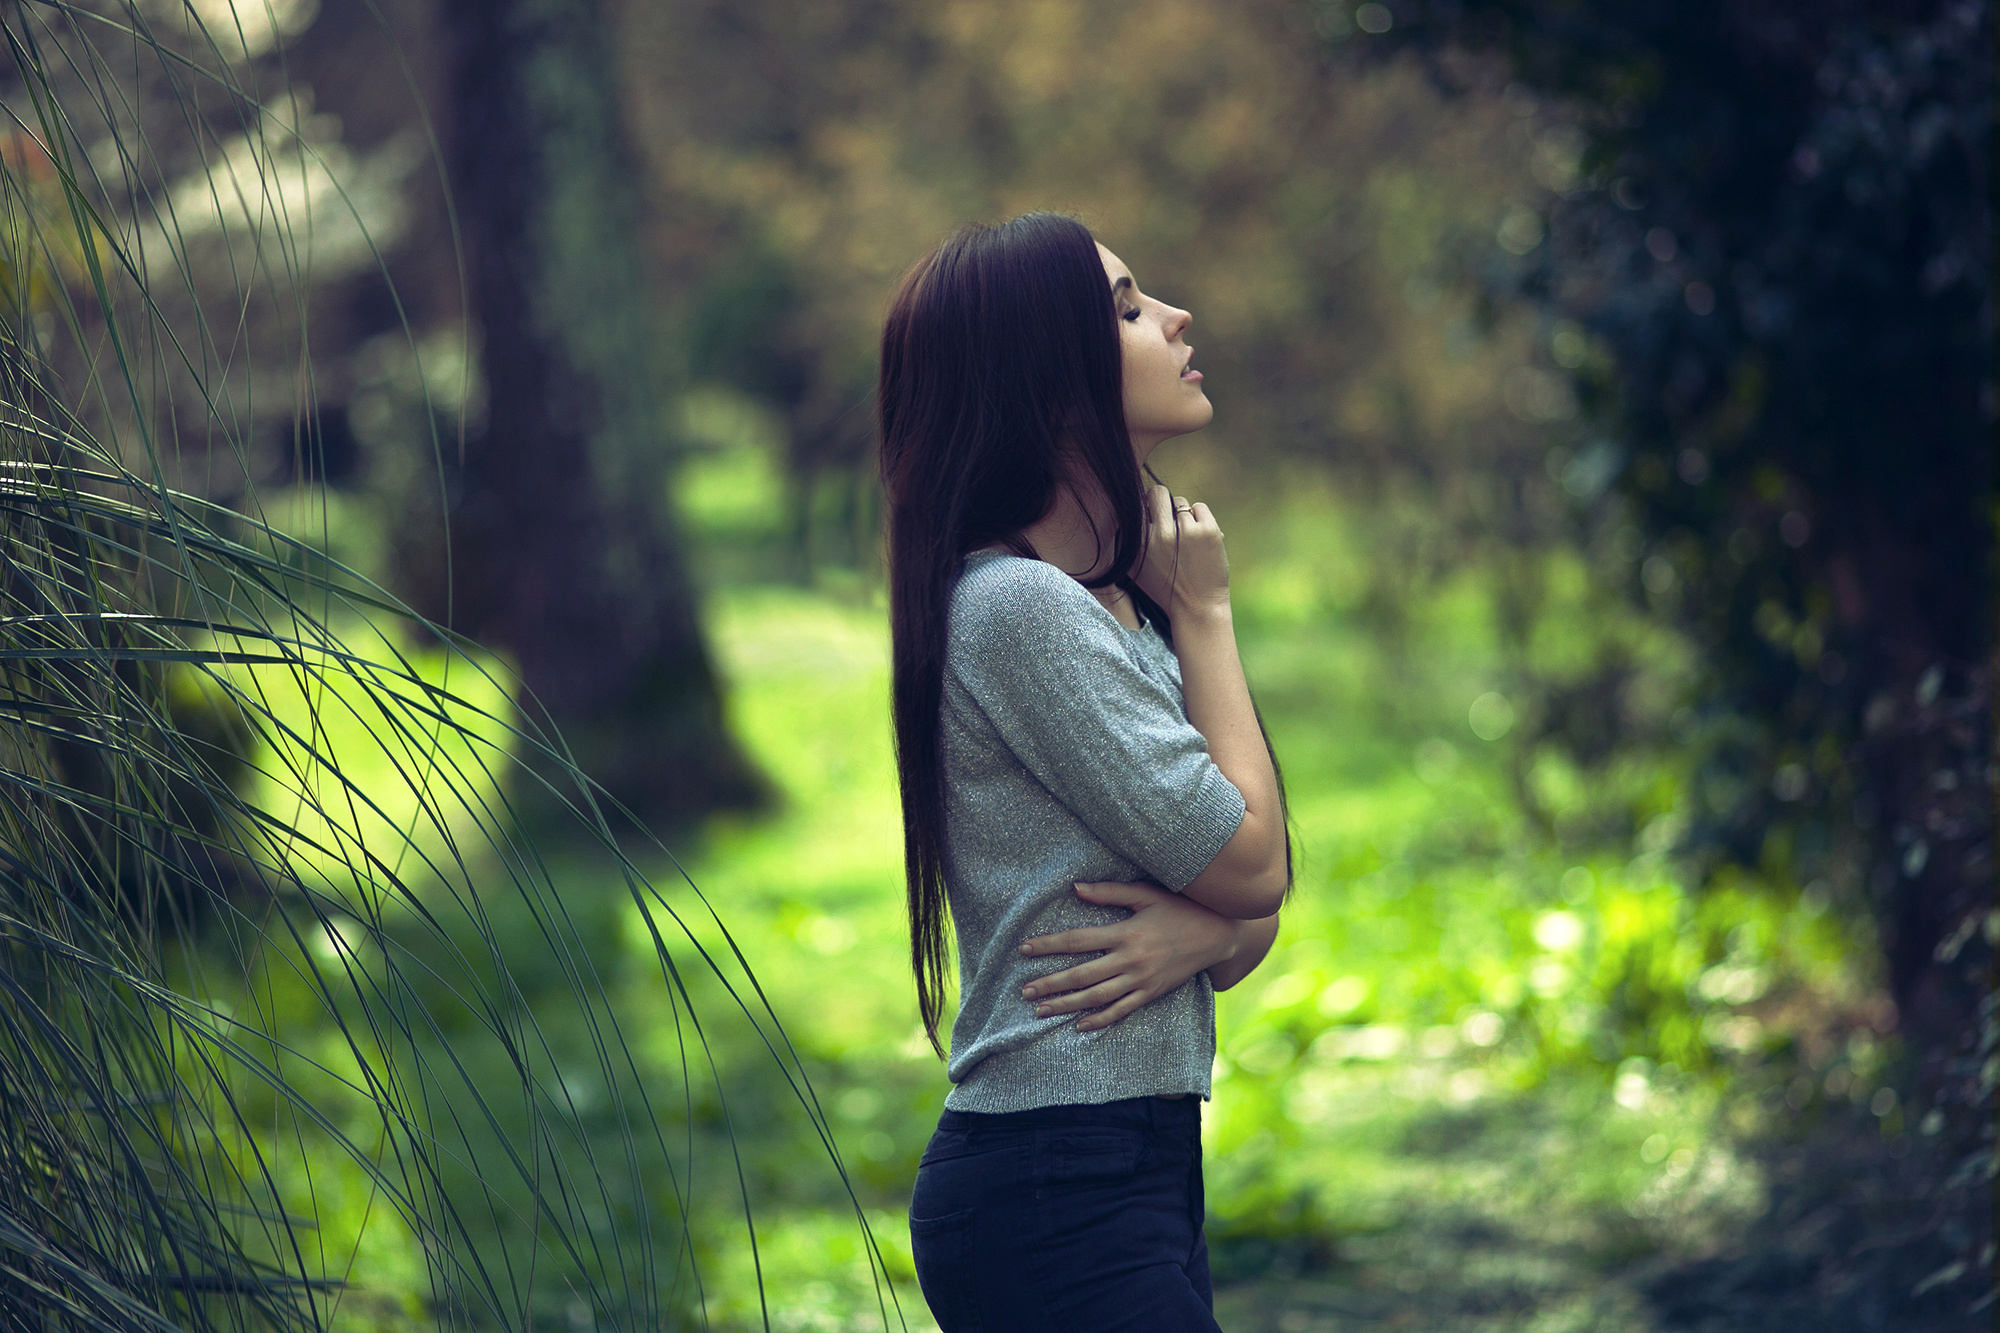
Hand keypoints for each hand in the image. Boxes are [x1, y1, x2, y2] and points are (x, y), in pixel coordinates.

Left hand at [1017, 881, 1239, 1031]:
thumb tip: (1075, 887)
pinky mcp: (1151, 994)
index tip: (1024, 949)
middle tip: (1025, 991)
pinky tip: (1079, 1026)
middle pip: (1081, 975)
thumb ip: (1110, 892)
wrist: (1218, 935)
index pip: (1077, 941)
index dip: (1048, 945)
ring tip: (1041, 1010)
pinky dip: (1099, 1020)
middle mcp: (1130, 960)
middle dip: (1050, 984)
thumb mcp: (1146, 894)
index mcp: (1125, 933)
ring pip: (1097, 998)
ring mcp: (1141, 981)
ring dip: (1066, 1005)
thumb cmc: (1180, 908)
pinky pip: (1121, 1011)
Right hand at [1132, 485, 1228, 616]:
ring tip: (1185, 538)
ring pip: (1180, 502)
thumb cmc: (1166, 589)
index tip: (1150, 515)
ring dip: (1182, 515)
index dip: (1144, 506)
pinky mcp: (1207, 531)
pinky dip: (1200, 519)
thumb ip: (1129, 541)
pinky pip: (1199, 507)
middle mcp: (1156, 535)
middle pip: (1157, 493)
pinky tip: (1200, 538)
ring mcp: (1183, 531)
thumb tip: (1134, 507)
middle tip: (1168, 517)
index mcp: (1136, 544)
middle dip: (1161, 500)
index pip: (1135, 505)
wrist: (1197, 608)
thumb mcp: (1135, 568)